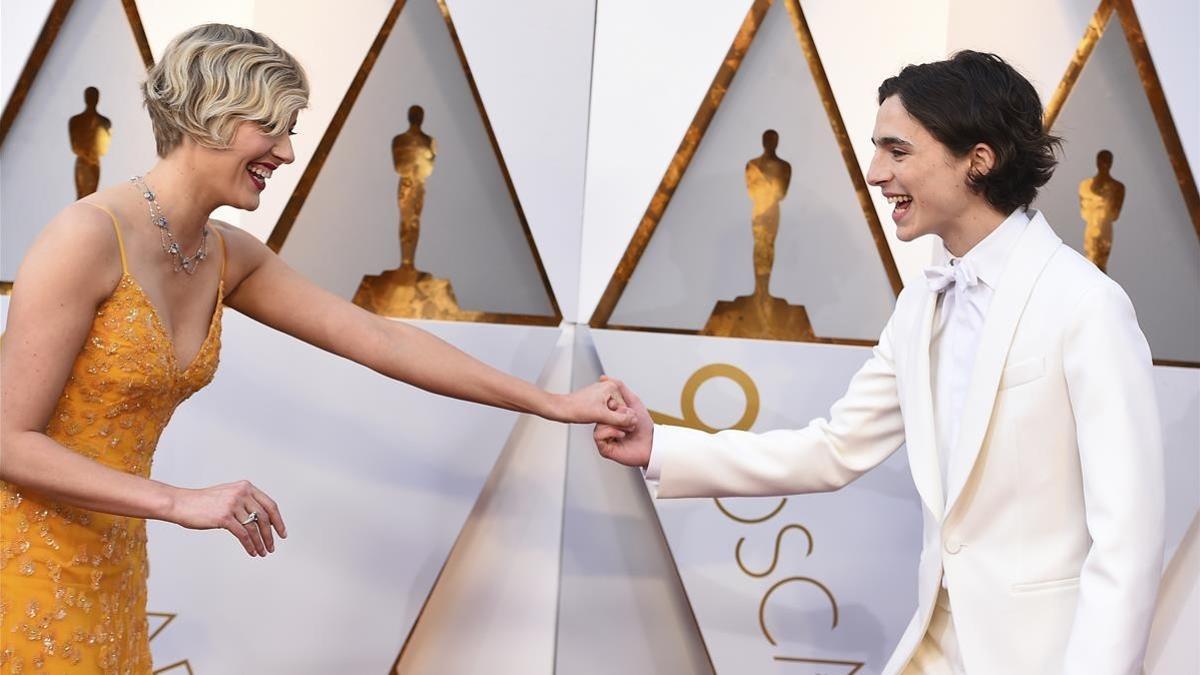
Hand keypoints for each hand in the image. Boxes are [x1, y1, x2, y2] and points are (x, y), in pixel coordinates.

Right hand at [167, 480, 285, 556]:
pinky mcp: (224, 517)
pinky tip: (252, 552)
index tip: (282, 533)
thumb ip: (245, 502)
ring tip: (263, 552)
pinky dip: (250, 545)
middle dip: (270, 534)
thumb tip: (261, 519)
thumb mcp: (228, 494)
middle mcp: (242, 493)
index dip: (278, 520)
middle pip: (265, 517)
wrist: (181, 503)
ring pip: (255, 528)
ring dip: (261, 542)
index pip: (270, 505)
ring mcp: (233, 505)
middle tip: (273, 546)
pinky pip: (243, 535)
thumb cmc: (203, 501)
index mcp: (246, 487)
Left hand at [557, 376, 636, 427]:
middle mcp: (607, 388)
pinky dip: (604, 419)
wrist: (561, 409)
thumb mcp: (602, 416)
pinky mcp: (597, 401)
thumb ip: (620, 419)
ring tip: (598, 420)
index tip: (614, 423)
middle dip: (615, 418)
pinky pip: (607, 412)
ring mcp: (602, 395)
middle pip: (620, 409)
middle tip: (604, 421)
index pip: (626, 406)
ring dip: (609, 420)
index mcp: (611, 386)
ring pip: (613, 412)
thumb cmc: (576, 408)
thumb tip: (633, 421)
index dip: (622, 418)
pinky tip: (596, 420)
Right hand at [593, 378, 653, 467]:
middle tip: (629, 418)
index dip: (611, 404)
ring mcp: (605, 438)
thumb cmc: (644, 426)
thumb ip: (620, 388)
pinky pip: (599, 436)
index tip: (620, 406)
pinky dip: (611, 432)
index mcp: (611, 417)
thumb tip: (604, 378)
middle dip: (617, 415)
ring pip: (598, 425)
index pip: (601, 406)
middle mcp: (606, 427)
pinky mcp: (604, 448)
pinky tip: (621, 435)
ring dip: (616, 424)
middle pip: (600, 415)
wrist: (652, 444)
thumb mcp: (633, 401)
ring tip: (628, 428)